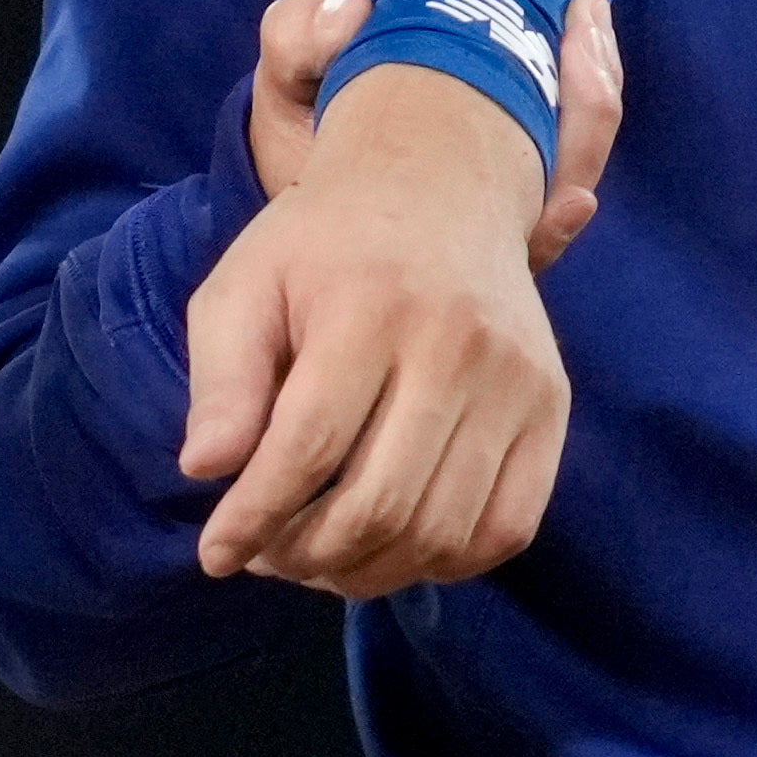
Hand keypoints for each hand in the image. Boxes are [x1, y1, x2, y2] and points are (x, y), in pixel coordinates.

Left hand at [185, 1, 610, 593]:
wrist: (438, 185)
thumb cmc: (323, 245)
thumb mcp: (245, 285)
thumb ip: (221, 376)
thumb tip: (205, 469)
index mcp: (370, 305)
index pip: (310, 445)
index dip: (256, 516)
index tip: (216, 554)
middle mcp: (458, 344)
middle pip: (382, 502)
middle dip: (307, 555)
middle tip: (266, 556)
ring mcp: (517, 381)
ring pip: (441, 531)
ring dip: (368, 571)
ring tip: (317, 559)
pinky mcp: (552, 407)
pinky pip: (505, 527)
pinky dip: (443, 562)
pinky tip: (392, 547)